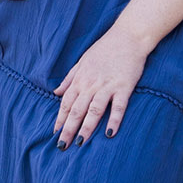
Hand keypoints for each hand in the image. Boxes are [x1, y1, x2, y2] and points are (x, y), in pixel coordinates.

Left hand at [52, 27, 147, 146]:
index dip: (60, 118)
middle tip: (62, 146)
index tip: (54, 133)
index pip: (66, 102)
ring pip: (94, 110)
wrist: (127, 36)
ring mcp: (107, 85)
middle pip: (77, 109)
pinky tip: (109, 133)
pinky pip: (118, 106)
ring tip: (80, 143)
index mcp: (80, 78)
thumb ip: (69, 78)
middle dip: (68, 129)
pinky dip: (114, 120)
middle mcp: (91, 83)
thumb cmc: (104, 49)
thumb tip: (55, 92)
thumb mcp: (82, 61)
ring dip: (86, 127)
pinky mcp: (124, 87)